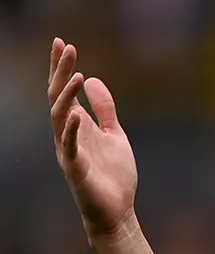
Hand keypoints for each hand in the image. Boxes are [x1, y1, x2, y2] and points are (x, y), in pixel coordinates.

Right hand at [48, 38, 137, 241]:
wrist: (117, 211)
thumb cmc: (113, 175)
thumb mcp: (114, 134)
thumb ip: (105, 109)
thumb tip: (93, 78)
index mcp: (77, 124)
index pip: (64, 90)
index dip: (61, 67)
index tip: (62, 42)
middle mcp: (68, 134)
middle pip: (58, 96)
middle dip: (60, 71)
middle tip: (64, 46)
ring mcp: (69, 150)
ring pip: (59, 116)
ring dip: (67, 95)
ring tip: (76, 74)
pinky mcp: (75, 168)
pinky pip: (70, 146)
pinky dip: (71, 129)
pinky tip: (75, 114)